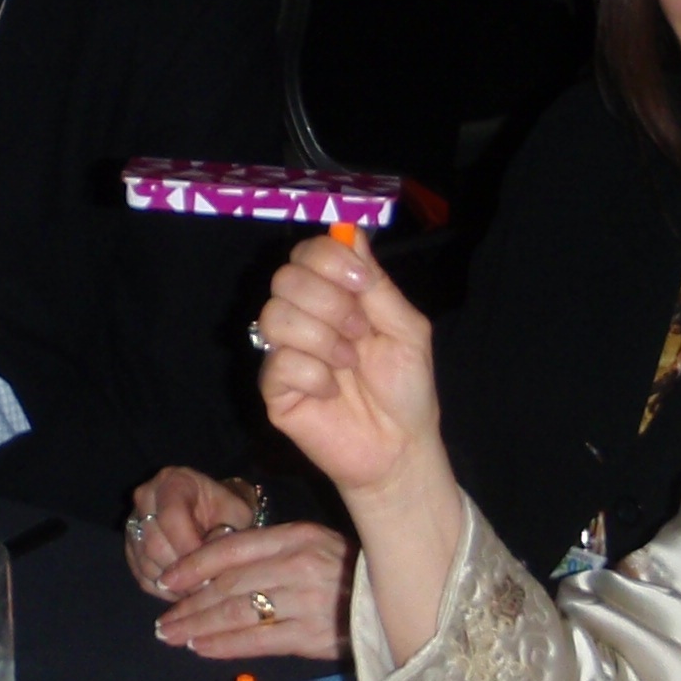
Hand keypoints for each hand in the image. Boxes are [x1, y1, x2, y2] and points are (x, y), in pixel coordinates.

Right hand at [126, 467, 253, 586]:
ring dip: (174, 584)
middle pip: (154, 544)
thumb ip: (227, 533)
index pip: (171, 518)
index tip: (211, 569)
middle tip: (207, 587)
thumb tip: (210, 561)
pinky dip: (166, 591)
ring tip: (200, 591)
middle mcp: (144, 498)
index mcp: (171, 481)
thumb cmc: (226, 510)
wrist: (212, 511)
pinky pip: (143, 577)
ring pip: (147, 564)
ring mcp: (133, 524)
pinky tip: (187, 591)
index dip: (190, 548)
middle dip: (182, 571)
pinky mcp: (132, 549)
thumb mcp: (237, 514)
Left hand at [147, 517, 350, 660]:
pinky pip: (258, 640)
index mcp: (295, 536)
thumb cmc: (343, 572)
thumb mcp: (309, 545)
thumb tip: (211, 567)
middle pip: (229, 584)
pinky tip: (202, 648)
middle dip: (189, 604)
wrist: (391, 602)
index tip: (166, 580)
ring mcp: (305, 602)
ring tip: (173, 634)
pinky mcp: (311, 636)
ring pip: (237, 613)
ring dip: (199, 626)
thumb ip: (267, 551)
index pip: (231, 548)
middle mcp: (298, 565)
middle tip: (163, 620)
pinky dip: (225, 645)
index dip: (193, 565)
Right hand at [256, 228, 443, 508]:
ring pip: (275, 317)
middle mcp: (303, 317)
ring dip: (323, 340)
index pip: (307, 253)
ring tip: (349, 364)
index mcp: (335, 296)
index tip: (361, 283)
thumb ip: (378, 286)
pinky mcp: (273, 389)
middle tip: (359, 332)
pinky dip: (315, 376)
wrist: (399, 447)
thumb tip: (351, 234)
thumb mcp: (407, 329)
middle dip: (329, 302)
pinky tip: (332, 392)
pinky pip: (278, 363)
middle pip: (285, 278)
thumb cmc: (405, 389)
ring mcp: (283, 352)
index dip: (328, 259)